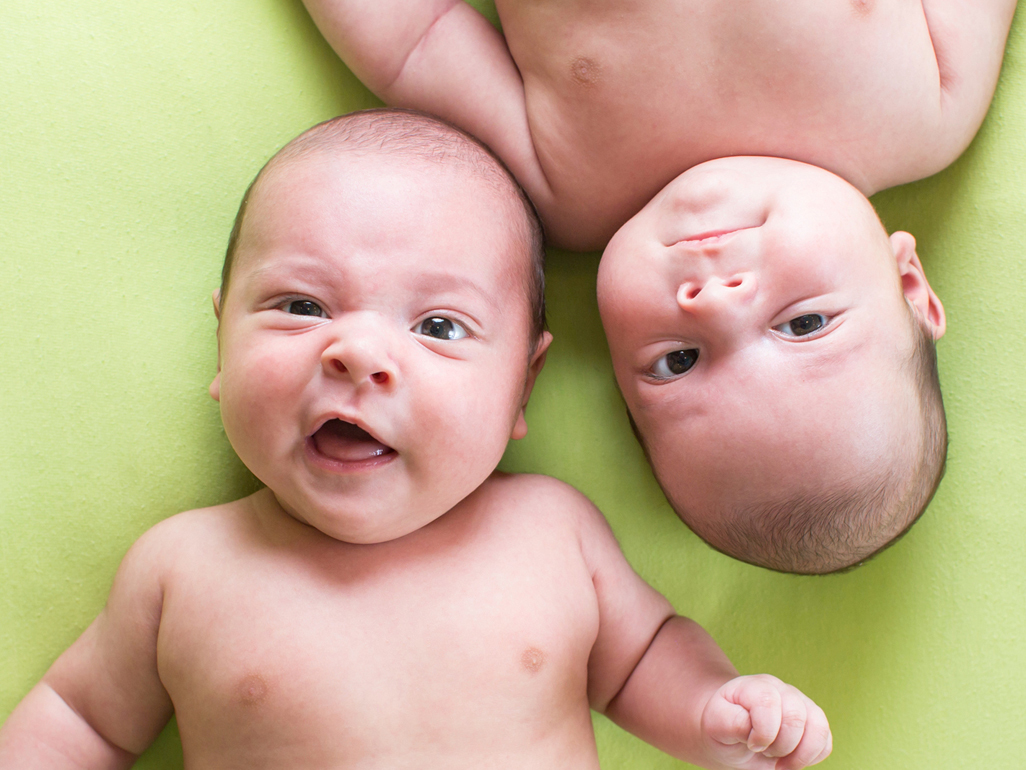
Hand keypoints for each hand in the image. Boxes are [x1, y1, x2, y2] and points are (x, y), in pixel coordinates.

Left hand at [701, 674, 831, 769]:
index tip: (750, 743)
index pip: (769, 703)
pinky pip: (826, 742)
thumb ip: (730, 722)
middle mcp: (783, 690)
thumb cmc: (723, 725)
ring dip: (799, 755)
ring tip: (779, 759)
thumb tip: (752, 726)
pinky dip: (811, 757)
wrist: (731, 729)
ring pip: (819, 728)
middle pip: (796, 717)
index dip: (762, 733)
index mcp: (757, 686)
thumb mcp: (716, 723)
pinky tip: (790, 758)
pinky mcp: (814, 722)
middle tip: (763, 751)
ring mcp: (802, 704)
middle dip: (779, 745)